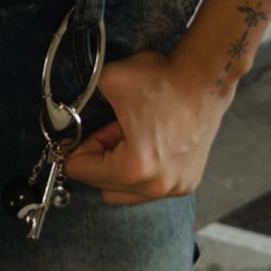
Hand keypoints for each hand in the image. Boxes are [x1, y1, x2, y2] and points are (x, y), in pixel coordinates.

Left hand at [62, 44, 232, 204]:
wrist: (205, 77)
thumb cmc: (163, 79)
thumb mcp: (110, 80)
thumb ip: (81, 99)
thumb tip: (65, 114)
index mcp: (134, 167)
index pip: (82, 172)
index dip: (76, 148)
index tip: (81, 133)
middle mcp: (157, 186)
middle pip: (102, 186)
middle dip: (97, 161)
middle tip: (106, 132)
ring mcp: (175, 187)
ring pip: (126, 192)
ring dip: (118, 168)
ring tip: (126, 137)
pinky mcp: (187, 182)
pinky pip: (149, 188)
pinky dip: (140, 171)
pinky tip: (145, 142)